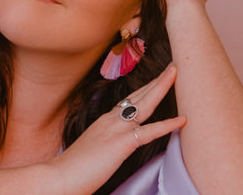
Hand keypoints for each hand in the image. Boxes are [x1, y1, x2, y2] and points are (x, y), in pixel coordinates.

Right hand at [45, 65, 184, 194]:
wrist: (59, 176)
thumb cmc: (74, 169)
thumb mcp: (93, 149)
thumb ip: (105, 144)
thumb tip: (112, 149)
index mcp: (104, 121)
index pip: (129, 100)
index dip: (144, 89)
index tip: (156, 79)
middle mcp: (111, 120)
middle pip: (138, 95)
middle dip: (156, 80)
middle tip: (172, 66)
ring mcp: (116, 129)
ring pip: (145, 104)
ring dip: (162, 87)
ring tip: (176, 74)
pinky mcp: (121, 144)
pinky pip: (149, 132)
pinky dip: (167, 125)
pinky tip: (182, 119)